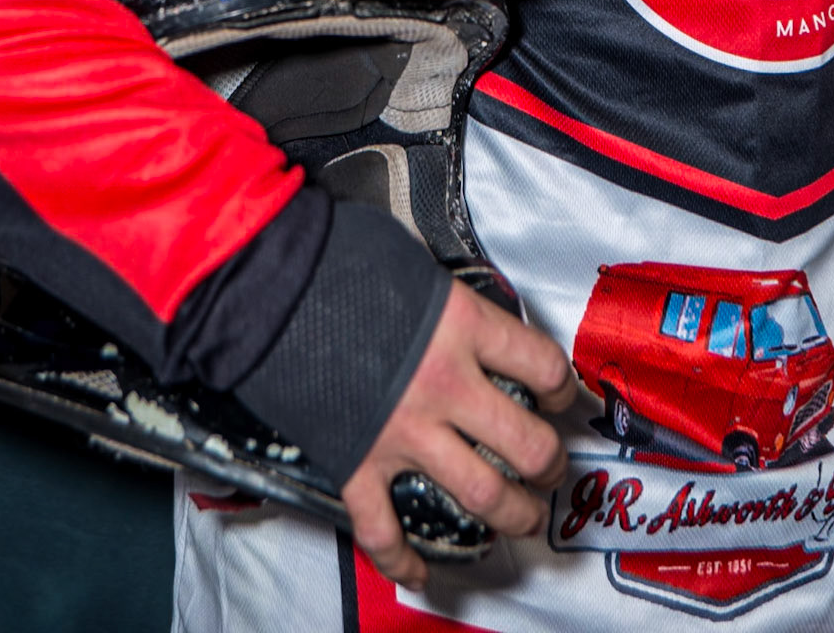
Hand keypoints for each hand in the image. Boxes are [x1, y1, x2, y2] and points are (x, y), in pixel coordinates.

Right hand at [340, 278, 576, 591]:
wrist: (270, 287)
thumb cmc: (340, 262)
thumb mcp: (415, 263)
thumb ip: (448, 299)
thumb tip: (465, 313)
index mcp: (463, 326)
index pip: (542, 365)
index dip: (562, 387)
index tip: (560, 396)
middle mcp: (445, 385)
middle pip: (526, 445)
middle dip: (549, 465)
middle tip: (549, 467)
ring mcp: (403, 432)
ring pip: (481, 494)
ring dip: (513, 515)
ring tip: (523, 518)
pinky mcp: (358, 463)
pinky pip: (386, 529)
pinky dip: (404, 559)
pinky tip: (421, 571)